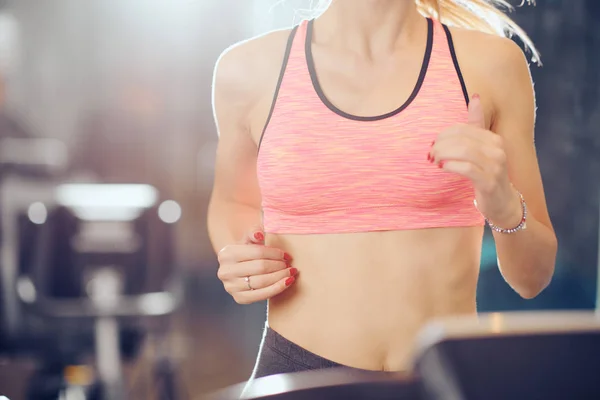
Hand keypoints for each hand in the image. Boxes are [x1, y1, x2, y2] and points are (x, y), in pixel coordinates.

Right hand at [217, 226, 296, 303]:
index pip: (257, 252)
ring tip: (290, 273)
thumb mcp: (248, 239)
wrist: (238, 269)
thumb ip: (254, 232)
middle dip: (278, 266)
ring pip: (262, 282)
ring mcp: (231, 287)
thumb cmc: (247, 253)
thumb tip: (259, 235)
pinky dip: (277, 288)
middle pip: (260, 267)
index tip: (286, 255)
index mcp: (226, 254)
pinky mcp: (239, 298)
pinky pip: (262, 295)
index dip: (274, 253)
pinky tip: (286, 282)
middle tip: (289, 265)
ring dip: (280, 277)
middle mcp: (225, 271)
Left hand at [429, 95, 521, 226]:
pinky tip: (442, 168)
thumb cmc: (488, 173)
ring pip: (464, 151)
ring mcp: (495, 166)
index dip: (444, 135)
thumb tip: (475, 97)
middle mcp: (497, 149)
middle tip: (430, 154)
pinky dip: (451, 166)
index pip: (463, 128)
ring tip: (434, 161)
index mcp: (493, 139)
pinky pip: (467, 168)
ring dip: (443, 154)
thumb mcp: (482, 148)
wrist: (502, 202)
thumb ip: (477, 124)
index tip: (433, 145)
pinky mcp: (489, 181)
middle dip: (441, 145)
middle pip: (462, 138)